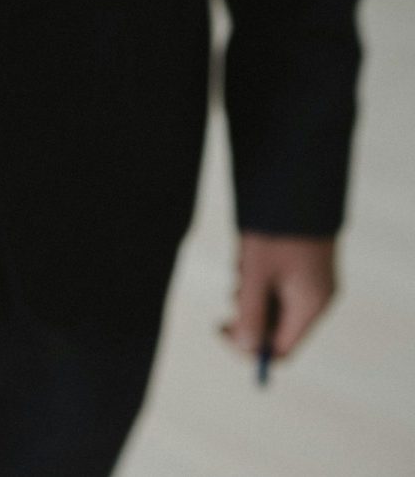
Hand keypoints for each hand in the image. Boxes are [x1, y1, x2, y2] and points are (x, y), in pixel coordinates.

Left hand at [224, 232, 335, 358]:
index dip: (249, 348)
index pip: (281, 350)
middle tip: (233, 292)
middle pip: (275, 330)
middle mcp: (315, 300)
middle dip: (248, 314)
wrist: (295, 187)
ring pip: (271, 307)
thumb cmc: (275, 232)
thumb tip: (246, 349)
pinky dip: (257, 278)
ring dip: (249, 293)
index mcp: (310, 307)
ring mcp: (311, 285)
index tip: (221, 329)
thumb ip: (251, 315)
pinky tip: (252, 254)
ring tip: (247, 262)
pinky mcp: (302, 270)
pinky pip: (274, 287)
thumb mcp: (255, 275)